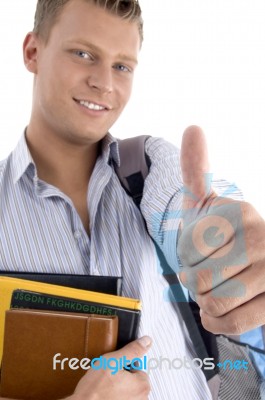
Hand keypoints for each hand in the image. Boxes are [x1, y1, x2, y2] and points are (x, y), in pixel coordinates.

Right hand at [67, 336, 151, 399]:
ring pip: (128, 388)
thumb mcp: (113, 361)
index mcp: (142, 385)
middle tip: (108, 377)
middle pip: (134, 378)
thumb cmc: (96, 388)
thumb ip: (132, 351)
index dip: (124, 365)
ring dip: (118, 386)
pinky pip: (123, 397)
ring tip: (106, 386)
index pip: (138, 367)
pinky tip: (106, 394)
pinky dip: (115, 395)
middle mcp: (142, 398)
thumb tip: (146, 341)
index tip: (114, 368)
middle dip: (122, 375)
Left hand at [178, 125, 264, 334]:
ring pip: (213, 303)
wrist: (252, 265)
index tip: (200, 251)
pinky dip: (216, 322)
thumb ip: (195, 168)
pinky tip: (219, 310)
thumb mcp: (205, 201)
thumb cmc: (220, 233)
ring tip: (216, 287)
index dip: (184, 257)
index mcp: (239, 212)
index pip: (186, 249)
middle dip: (193, 281)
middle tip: (207, 271)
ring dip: (204, 301)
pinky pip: (232, 323)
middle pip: (196, 279)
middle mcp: (260, 237)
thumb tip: (193, 128)